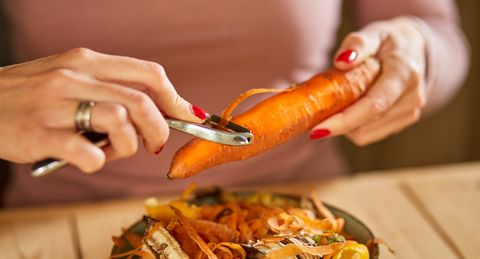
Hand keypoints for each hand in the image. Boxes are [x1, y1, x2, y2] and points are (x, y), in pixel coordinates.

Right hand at [0, 48, 207, 172]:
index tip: (190, 117)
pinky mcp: (38, 134)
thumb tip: (159, 111)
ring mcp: (56, 104)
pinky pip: (87, 153)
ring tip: (109, 151)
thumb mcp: (72, 77)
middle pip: (142, 102)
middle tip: (153, 145)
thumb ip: (111, 89)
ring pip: (120, 123)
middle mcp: (75, 76)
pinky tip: (85, 159)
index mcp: (87, 60)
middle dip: (159, 130)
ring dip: (126, 147)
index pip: (149, 74)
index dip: (176, 99)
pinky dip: (96, 162)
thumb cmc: (32, 95)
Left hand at [310, 17, 426, 145]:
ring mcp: (410, 112)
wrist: (414, 48)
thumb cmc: (388, 41)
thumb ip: (357, 44)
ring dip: (344, 125)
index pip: (372, 105)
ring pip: (365, 134)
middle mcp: (412, 97)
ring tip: (337, 103)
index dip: (344, 121)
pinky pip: (370, 134)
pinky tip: (350, 107)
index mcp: (404, 74)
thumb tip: (341, 61)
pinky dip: (354, 126)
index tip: (317, 130)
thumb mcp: (373, 33)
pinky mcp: (404, 121)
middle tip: (315, 112)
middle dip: (336, 123)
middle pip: (366, 124)